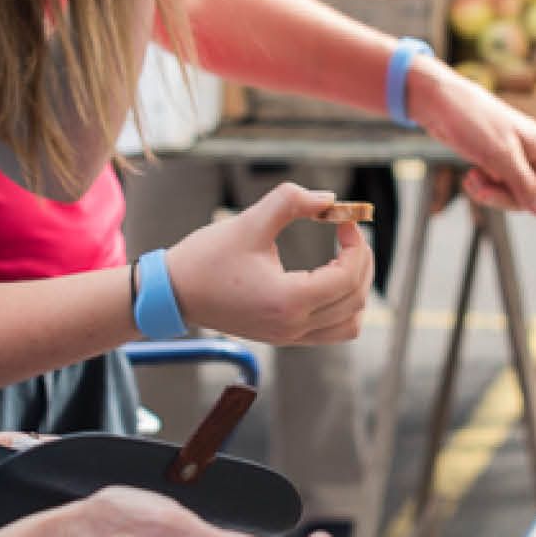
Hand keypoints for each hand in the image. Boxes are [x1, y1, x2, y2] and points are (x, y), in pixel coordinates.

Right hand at [164, 182, 372, 345]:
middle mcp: (293, 326)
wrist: (174, 293)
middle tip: (348, 233)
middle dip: (361, 261)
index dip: (356, 245)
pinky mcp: (283, 337)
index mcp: (287, 301)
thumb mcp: (249, 222)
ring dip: (356, 288)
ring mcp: (289, 336)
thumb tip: (329, 199)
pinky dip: (342, 307)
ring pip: (350, 322)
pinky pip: (332, 331)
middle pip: (355, 299)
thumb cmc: (207, 258)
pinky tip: (327, 278)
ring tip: (343, 258)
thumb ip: (290, 202)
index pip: (347, 277)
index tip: (344, 220)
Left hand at [408, 57, 535, 215]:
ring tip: (473, 175)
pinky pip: (500, 190)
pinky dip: (484, 188)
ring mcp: (519, 161)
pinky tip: (470, 174)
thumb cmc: (472, 120)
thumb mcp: (497, 155)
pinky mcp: (500, 164)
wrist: (440, 104)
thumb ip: (522, 184)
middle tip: (483, 180)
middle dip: (509, 200)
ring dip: (492, 195)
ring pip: (517, 198)